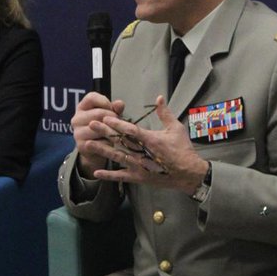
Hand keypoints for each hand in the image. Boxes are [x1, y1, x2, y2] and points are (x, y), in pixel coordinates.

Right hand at [70, 91, 124, 175]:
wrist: (95, 150)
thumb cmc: (103, 128)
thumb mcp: (109, 116)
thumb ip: (115, 109)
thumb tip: (120, 104)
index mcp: (82, 107)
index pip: (91, 97)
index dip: (105, 102)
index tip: (113, 109)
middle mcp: (76, 119)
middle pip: (98, 113)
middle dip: (113, 118)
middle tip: (119, 124)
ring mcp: (78, 133)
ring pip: (99, 128)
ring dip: (112, 131)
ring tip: (118, 134)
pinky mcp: (81, 146)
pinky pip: (99, 142)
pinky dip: (109, 143)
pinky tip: (112, 143)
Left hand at [90, 96, 208, 194]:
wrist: (188, 174)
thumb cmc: (183, 150)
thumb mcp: (176, 129)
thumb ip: (165, 113)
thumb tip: (159, 98)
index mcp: (150, 140)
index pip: (130, 130)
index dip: (117, 123)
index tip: (106, 116)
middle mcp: (142, 153)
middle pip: (119, 141)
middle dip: (104, 132)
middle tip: (91, 124)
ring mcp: (139, 166)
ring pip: (116, 157)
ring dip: (101, 150)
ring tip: (87, 144)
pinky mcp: (139, 177)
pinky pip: (121, 176)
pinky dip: (109, 175)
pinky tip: (97, 171)